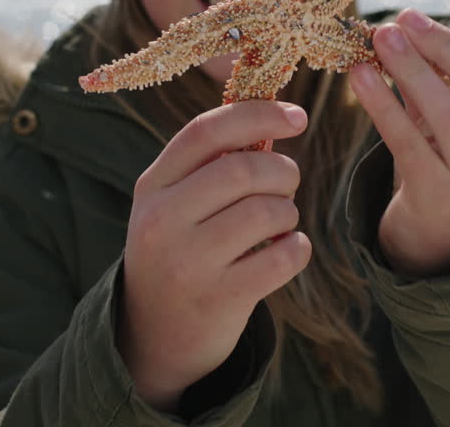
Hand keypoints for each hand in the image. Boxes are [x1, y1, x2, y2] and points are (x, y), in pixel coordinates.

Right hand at [119, 100, 311, 410]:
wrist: (155, 335)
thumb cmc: (180, 250)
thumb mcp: (174, 203)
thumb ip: (212, 163)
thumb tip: (276, 114)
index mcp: (152, 186)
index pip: (205, 132)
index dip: (258, 115)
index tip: (298, 116)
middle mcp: (161, 221)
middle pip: (242, 169)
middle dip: (281, 171)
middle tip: (286, 183)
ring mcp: (187, 263)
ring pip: (266, 211)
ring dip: (288, 210)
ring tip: (279, 222)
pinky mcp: (218, 299)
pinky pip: (283, 257)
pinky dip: (297, 248)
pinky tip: (285, 251)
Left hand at [349, 8, 449, 277]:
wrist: (443, 250)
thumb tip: (413, 31)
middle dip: (447, 46)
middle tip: (405, 19)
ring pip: (447, 112)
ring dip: (410, 68)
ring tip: (380, 37)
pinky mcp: (438, 198)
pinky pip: (407, 142)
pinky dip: (381, 104)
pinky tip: (359, 78)